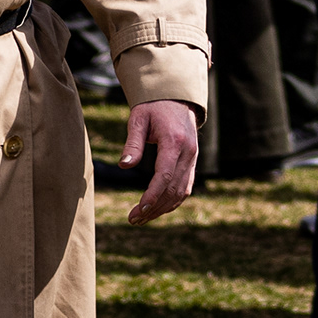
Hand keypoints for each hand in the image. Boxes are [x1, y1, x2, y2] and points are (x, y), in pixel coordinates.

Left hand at [121, 100, 199, 223]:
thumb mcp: (138, 119)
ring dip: (163, 208)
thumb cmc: (153, 107)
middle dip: (154, 207)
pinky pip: (185, 187)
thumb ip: (132, 143)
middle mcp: (188, 152)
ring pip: (181, 192)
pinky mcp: (192, 162)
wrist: (176, 97)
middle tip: (133, 219)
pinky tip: (157, 209)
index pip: (164, 176)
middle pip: (173, 188)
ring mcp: (193, 158)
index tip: (139, 210)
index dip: (152, 196)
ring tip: (141, 218)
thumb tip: (124, 165)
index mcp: (174, 142)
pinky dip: (172, 201)